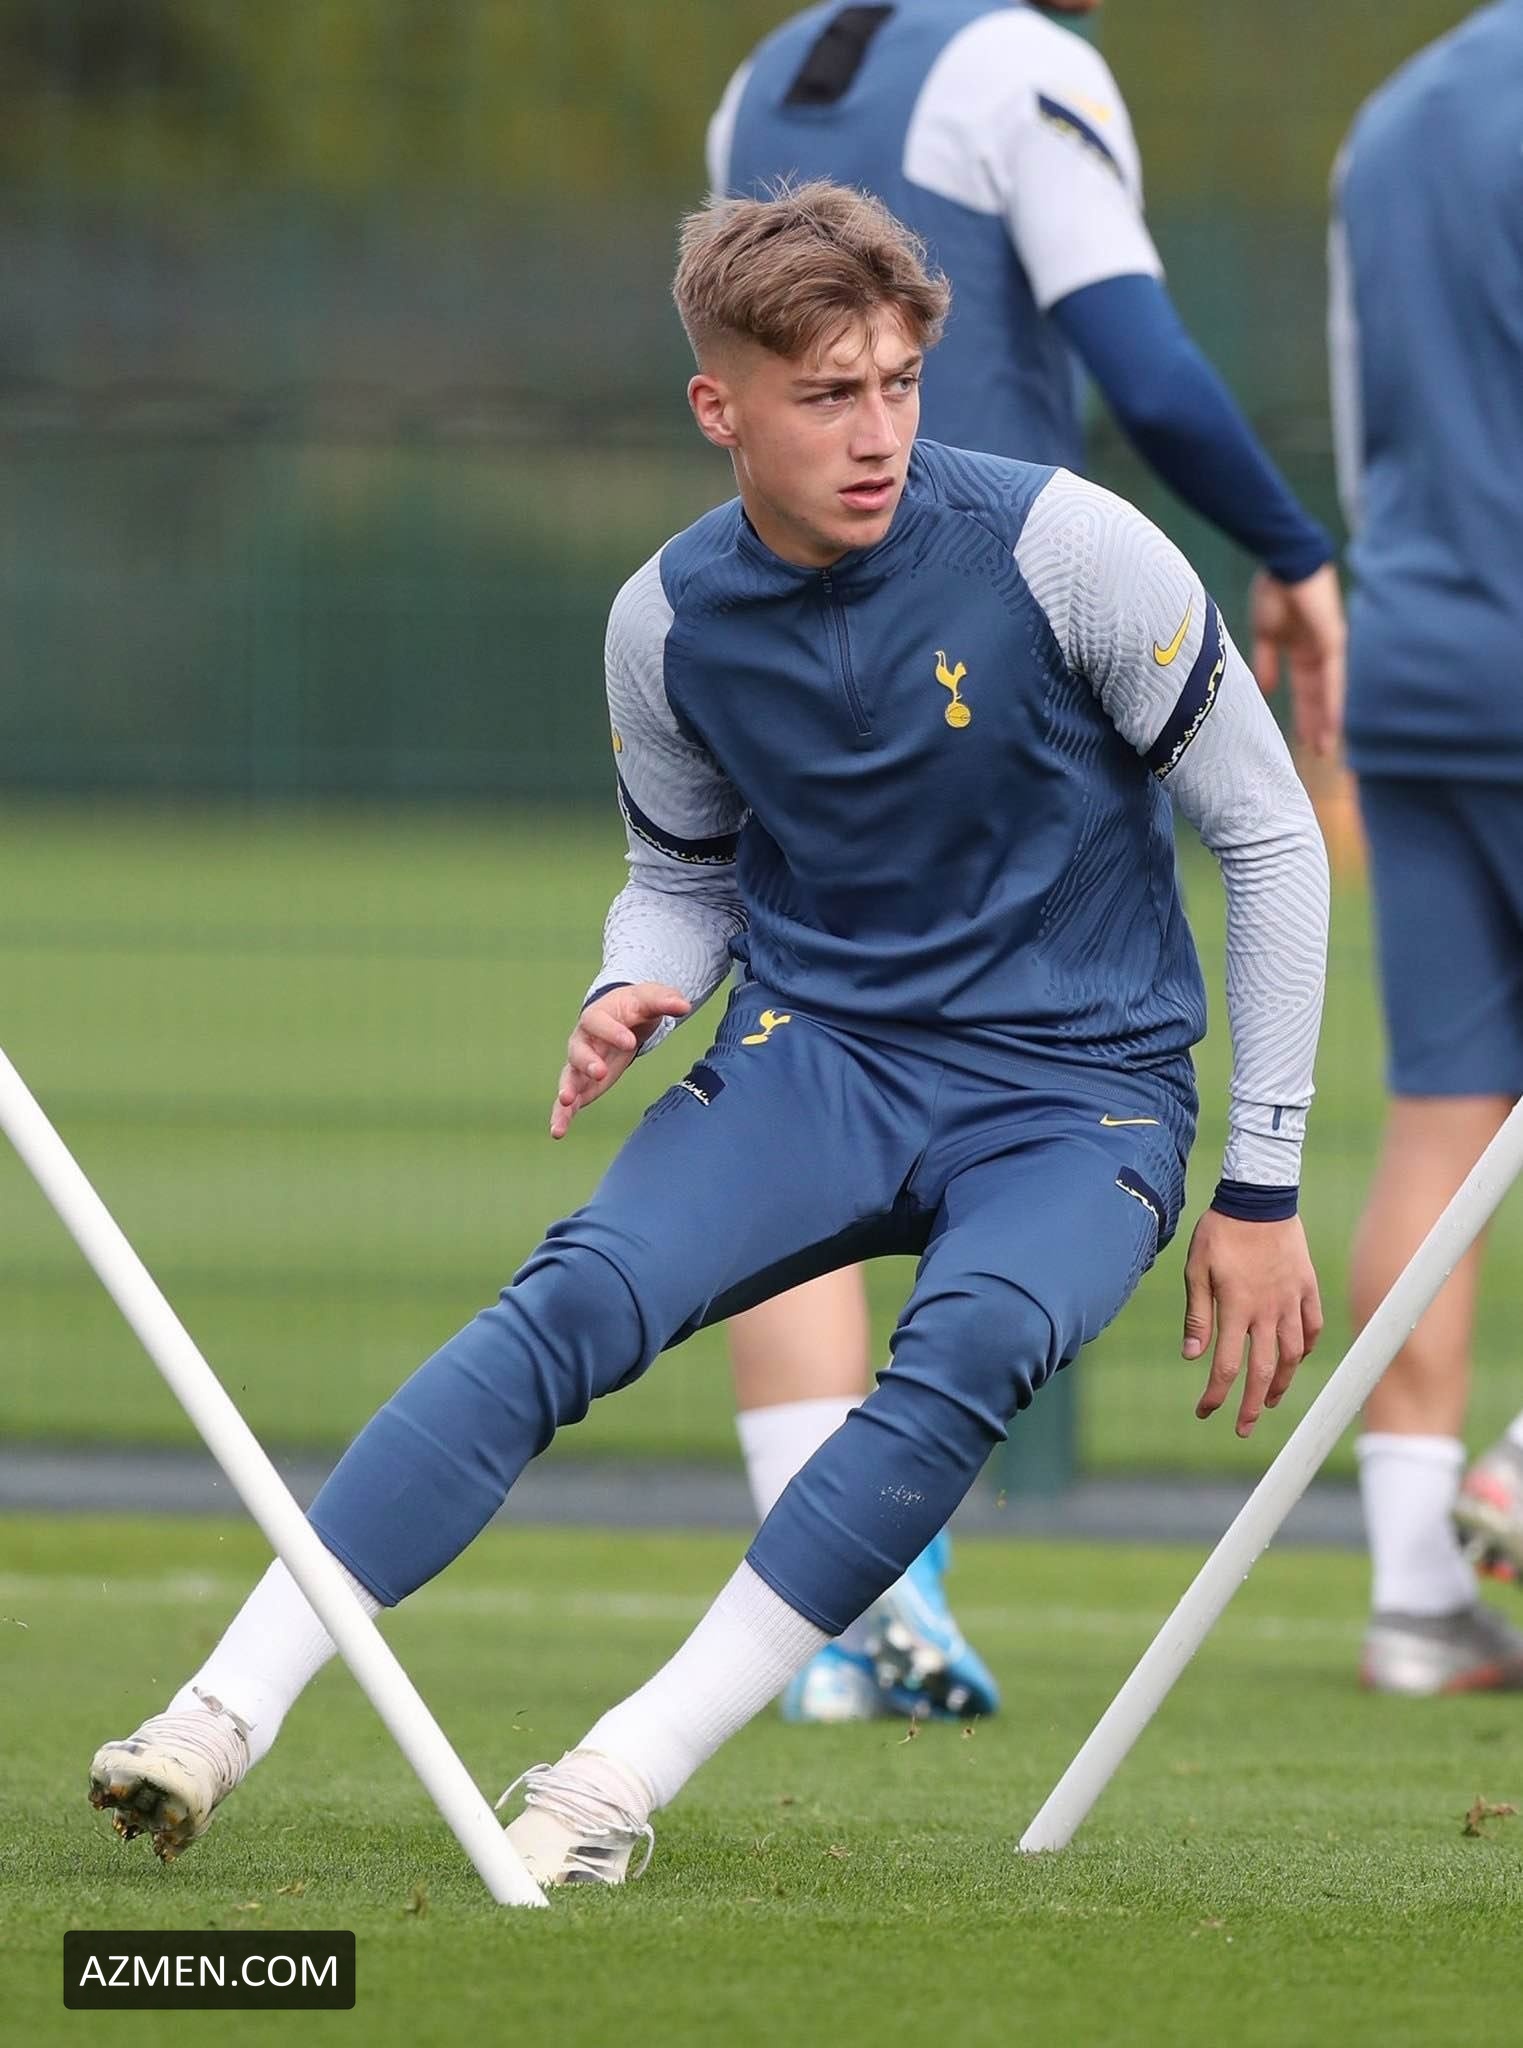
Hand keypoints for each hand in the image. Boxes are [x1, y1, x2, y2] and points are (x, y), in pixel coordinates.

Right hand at [549, 982, 690, 1139]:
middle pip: (579, 1050)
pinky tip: (558, 1131)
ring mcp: (579, 1064)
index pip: (598, 1022)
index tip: (629, 1042)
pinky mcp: (582, 1084)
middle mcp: (582, 1040)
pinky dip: (562, 1115)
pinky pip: (568, 1101)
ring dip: (567, 1089)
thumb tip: (684, 1005)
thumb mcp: (650, 998)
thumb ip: (665, 1000)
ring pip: (569, 1076)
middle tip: (600, 1072)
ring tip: (566, 1102)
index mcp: (597, 1016)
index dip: (611, 1032)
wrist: (622, 1017)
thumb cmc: (635, 1007)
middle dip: (587, 1062)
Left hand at [1181, 1210, 1322, 1436]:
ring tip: (1271, 1401)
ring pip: (1292, 1355)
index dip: (1216, 1394)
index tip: (1205, 1412)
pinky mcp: (1306, 1288)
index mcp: (1236, 1308)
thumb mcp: (1196, 1270)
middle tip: (1243, 1428)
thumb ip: (1197, 1316)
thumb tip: (1192, 1356)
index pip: (1226, 1365)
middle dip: (1253, 1405)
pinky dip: (1305, 1348)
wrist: (1259, 1198)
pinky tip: (1296, 1359)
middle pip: (1264, 1372)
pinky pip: (1312, 1327)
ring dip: (1282, 1383)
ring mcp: (1291, 1300)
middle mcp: (1267, 1311)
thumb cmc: (1220, 1232)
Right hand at [1249, 562, 1345, 759]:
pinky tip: (1335, 721)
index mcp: (1303, 650)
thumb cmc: (1273, 591)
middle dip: (1318, 723)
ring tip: (1328, 747)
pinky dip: (1334, 699)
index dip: (1304, 714)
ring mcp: (1329, 646)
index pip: (1305, 689)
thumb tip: (1266, 689)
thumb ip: (1268, 662)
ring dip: (1329, 719)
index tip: (1302, 740)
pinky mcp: (1333, 639)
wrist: (1283, 563)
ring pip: (1331, 690)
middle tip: (1320, 753)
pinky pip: (1335, 676)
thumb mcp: (1266, 634)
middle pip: (1320, 695)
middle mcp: (1319, 652)